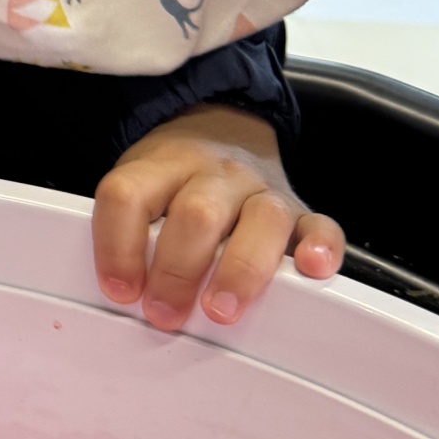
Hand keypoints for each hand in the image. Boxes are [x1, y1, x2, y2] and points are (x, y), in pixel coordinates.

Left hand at [93, 106, 343, 330]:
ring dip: (240, 269)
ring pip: (261, 219)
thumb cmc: (174, 178)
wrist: (222, 126)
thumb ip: (128, 229)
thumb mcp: (140, 185)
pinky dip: (321, 248)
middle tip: (164, 313)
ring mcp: (261, 189)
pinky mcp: (300, 211)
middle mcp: (215, 173)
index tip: (120, 291)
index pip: (129, 195)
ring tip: (221, 310)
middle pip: (197, 212)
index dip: (117, 245)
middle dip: (178, 270)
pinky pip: (320, 225)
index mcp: (164, 164)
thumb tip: (120, 295)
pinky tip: (310, 269)